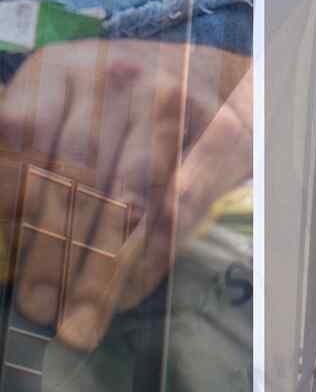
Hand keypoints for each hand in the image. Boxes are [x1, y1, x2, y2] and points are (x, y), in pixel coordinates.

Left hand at [0, 39, 251, 349]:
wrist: (214, 73)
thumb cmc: (118, 105)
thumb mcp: (59, 105)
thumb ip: (23, 156)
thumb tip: (4, 230)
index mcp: (60, 69)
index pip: (21, 138)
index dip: (11, 204)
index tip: (6, 262)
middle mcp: (115, 77)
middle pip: (75, 176)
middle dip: (53, 254)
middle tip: (39, 309)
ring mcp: (170, 101)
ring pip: (128, 198)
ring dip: (101, 270)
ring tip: (81, 322)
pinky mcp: (219, 131)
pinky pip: (180, 204)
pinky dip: (154, 255)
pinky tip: (133, 292)